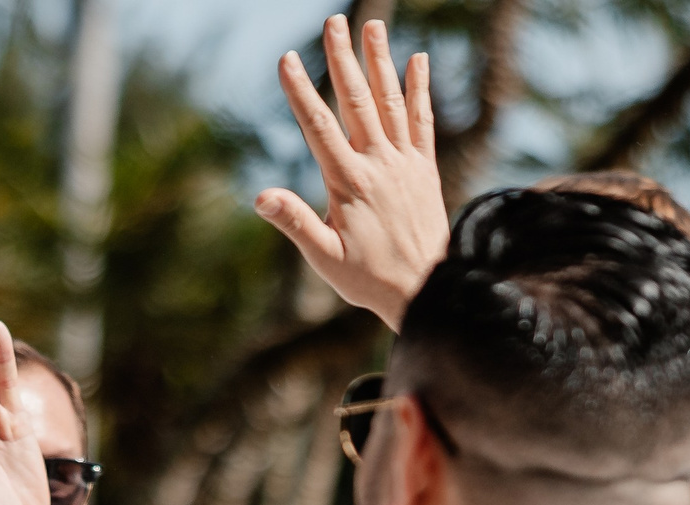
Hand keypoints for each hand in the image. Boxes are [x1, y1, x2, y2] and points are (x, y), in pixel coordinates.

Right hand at [255, 16, 445, 332]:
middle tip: (334, 22)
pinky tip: (418, 61)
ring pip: (391, 102)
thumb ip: (295, 223)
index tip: (286, 60)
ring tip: (373, 25)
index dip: (301, 92)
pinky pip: (422, 122)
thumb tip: (261, 197)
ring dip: (381, 62)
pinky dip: (419, 90)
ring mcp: (405, 164)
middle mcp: (380, 165)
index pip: (319, 128)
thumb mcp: (325, 258)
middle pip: (358, 101)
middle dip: (343, 59)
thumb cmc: (369, 279)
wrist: (428, 291)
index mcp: (350, 183)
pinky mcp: (425, 169)